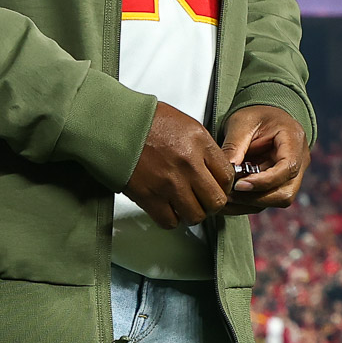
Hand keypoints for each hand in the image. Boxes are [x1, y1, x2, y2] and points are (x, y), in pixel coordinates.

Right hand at [123, 102, 232, 230]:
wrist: (114, 124)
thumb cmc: (145, 120)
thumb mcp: (185, 124)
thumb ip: (203, 148)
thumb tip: (214, 168)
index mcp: (199, 143)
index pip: (227, 176)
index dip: (224, 186)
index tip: (217, 187)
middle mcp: (188, 164)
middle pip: (215, 201)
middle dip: (211, 204)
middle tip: (203, 199)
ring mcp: (169, 182)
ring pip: (195, 216)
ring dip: (191, 213)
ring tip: (184, 205)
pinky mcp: (149, 196)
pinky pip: (170, 221)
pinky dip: (170, 219)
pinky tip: (167, 208)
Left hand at [220, 105, 309, 213]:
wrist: (265, 118)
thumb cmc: (256, 116)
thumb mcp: (242, 123)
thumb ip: (235, 145)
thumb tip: (227, 171)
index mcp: (294, 140)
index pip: (287, 168)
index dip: (264, 181)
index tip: (239, 184)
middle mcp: (300, 161)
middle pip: (285, 192)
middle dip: (256, 197)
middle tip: (229, 194)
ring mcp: (293, 175)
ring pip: (278, 200)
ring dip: (252, 202)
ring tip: (228, 196)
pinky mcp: (282, 183)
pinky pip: (269, 199)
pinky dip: (250, 201)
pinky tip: (232, 197)